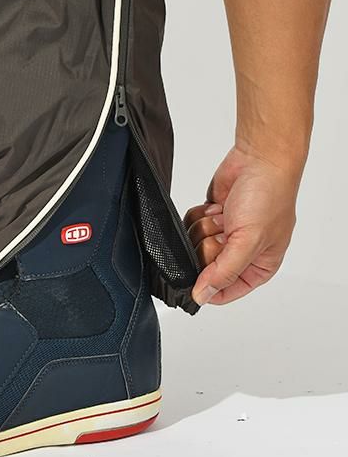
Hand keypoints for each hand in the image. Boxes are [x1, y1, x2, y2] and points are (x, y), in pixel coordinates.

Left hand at [184, 145, 301, 305]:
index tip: (203, 271)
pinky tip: (216, 207)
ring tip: (226, 215)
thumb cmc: (268, 196)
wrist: (259, 160)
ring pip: (193, 245)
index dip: (209, 284)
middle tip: (227, 231)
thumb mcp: (249, 241)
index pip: (224, 292)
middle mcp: (239, 253)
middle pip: (203, 267)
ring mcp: (223, 235)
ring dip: (206, 227)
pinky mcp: (209, 217)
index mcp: (258, 267)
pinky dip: (199, 215)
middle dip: (211, 245)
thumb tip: (203, 296)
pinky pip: (189, 226)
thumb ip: (224, 272)